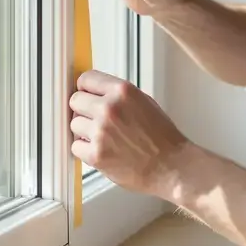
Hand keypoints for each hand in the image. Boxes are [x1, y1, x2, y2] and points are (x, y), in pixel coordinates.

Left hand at [69, 69, 190, 196]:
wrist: (171, 166)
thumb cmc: (162, 138)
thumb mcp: (144, 103)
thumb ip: (118, 95)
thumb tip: (96, 91)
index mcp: (123, 91)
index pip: (86, 79)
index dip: (85, 88)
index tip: (86, 95)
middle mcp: (109, 108)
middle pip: (75, 100)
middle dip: (83, 110)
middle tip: (95, 119)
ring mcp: (101, 131)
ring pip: (74, 124)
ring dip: (84, 131)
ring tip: (103, 137)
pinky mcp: (96, 154)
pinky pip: (75, 146)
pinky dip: (85, 150)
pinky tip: (102, 150)